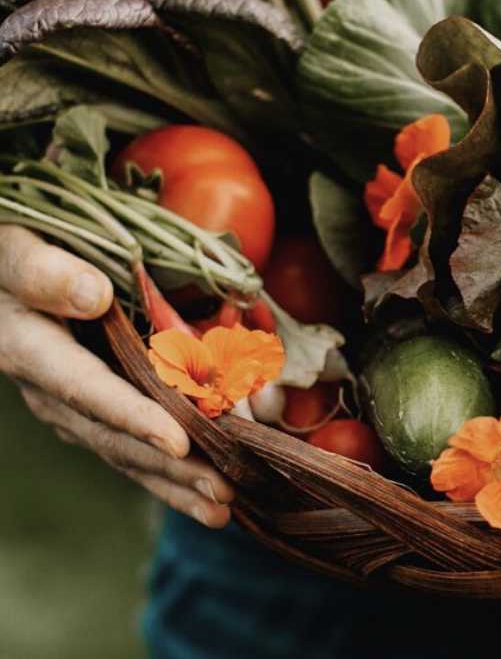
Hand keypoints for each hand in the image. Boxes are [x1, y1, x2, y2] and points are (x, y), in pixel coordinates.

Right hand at [0, 226, 233, 526]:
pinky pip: (127, 445)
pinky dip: (165, 472)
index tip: (179, 442)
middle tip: (222, 489)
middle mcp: (49, 388)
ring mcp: (70, 403)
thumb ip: (44, 272)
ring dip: (174, 482)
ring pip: (124, 451)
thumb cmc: (14, 252)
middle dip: (169, 467)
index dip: (134, 417)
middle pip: (114, 435)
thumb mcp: (16, 250)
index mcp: (31, 350)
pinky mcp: (90, 405)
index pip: (88, 389)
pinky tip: (201, 494)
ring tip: (223, 506)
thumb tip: (92, 295)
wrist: (0, 272)